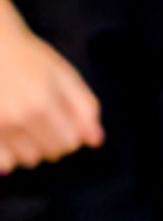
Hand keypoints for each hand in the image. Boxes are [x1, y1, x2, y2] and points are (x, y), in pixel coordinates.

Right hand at [0, 13, 103, 172]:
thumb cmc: (28, 58)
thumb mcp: (63, 75)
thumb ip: (84, 107)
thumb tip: (96, 141)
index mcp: (42, 103)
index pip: (70, 143)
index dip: (71, 133)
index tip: (63, 120)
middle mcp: (18, 117)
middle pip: (51, 153)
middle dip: (53, 141)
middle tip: (43, 120)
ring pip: (28, 159)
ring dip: (31, 148)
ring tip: (25, 124)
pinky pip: (4, 162)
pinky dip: (10, 156)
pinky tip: (11, 136)